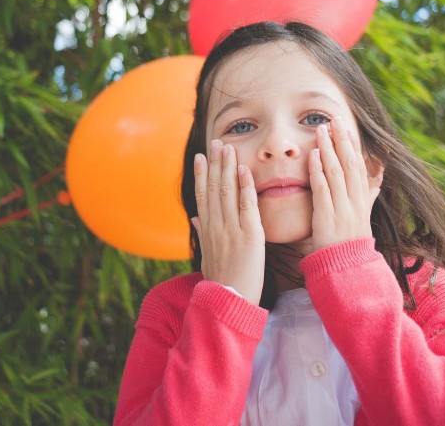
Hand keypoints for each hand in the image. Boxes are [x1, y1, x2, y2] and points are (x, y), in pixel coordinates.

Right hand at [190, 140, 265, 304]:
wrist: (229, 301)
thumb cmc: (221, 281)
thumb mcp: (207, 255)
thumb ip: (202, 233)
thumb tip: (195, 218)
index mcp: (207, 230)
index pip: (202, 195)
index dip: (202, 174)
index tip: (202, 156)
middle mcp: (216, 225)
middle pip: (213, 188)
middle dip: (215, 163)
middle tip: (217, 142)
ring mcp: (231, 229)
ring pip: (227, 192)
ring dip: (228, 167)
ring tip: (229, 148)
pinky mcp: (249, 235)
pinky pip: (246, 206)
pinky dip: (245, 187)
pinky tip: (244, 170)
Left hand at [309, 115, 384, 251]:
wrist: (347, 267)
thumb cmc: (352, 240)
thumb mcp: (365, 213)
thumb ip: (369, 192)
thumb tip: (379, 171)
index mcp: (362, 199)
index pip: (359, 166)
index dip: (353, 145)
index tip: (346, 127)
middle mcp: (354, 201)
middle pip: (350, 164)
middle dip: (341, 140)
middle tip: (334, 119)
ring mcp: (342, 208)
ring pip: (336, 173)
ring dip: (328, 149)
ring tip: (320, 130)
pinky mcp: (327, 217)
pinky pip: (323, 190)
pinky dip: (318, 172)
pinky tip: (312, 156)